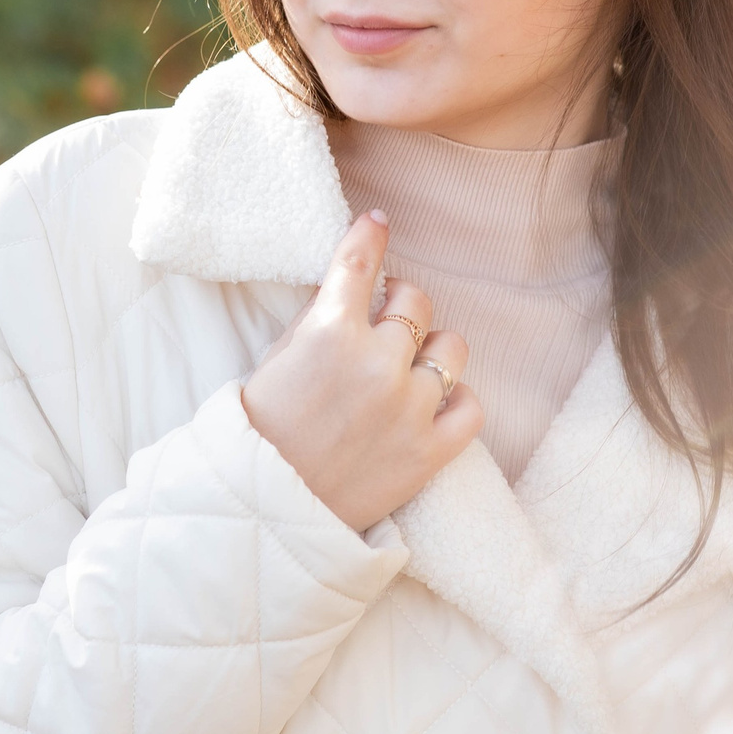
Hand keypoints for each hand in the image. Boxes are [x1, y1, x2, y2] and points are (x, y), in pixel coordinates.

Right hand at [240, 211, 484, 529]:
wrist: (265, 510)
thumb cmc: (262, 432)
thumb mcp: (278, 359)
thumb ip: (319, 320)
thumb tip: (356, 287)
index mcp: (329, 332)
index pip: (359, 263)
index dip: (370, 236)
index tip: (377, 223)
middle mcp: (377, 363)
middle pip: (417, 300)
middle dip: (401, 304)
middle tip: (385, 321)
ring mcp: (409, 407)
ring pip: (452, 346)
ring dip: (432, 349)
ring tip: (410, 368)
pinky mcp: (430, 451)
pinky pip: (471, 405)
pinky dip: (456, 399)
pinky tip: (433, 403)